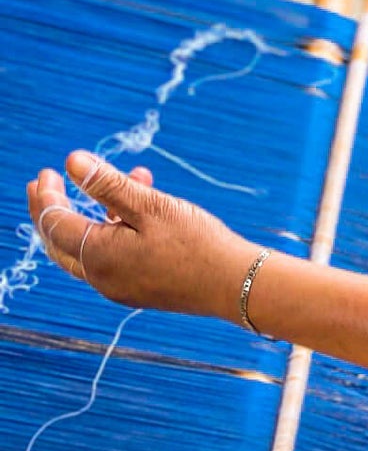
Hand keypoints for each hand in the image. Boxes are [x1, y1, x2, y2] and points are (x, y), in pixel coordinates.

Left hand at [26, 151, 255, 320]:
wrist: (236, 284)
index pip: (54, 223)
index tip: (47, 171)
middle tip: (47, 184)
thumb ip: (107, 184)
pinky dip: (113, 230)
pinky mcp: (139, 289)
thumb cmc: (197, 243)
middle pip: (60, 242)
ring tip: (107, 182)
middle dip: (53, 211)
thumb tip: (72, 161)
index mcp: (99, 257)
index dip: (47, 196)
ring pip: (88, 248)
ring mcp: (120, 287)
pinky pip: (112, 257)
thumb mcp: (151, 206)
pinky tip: (139, 207)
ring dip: (91, 214)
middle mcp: (102, 278)